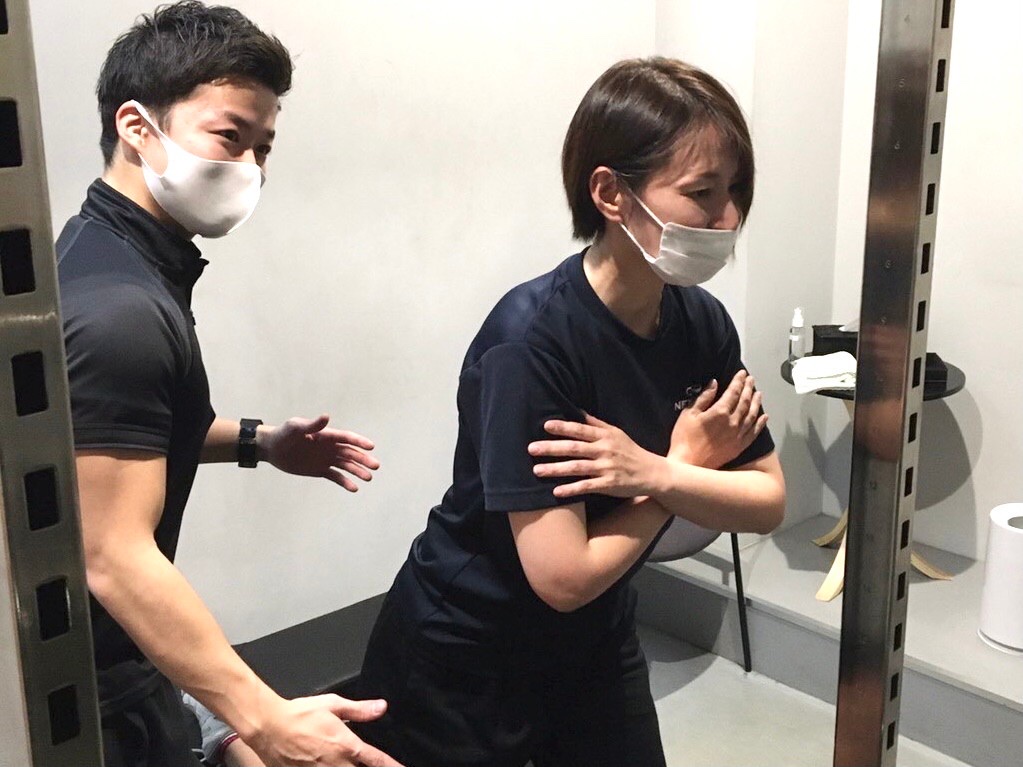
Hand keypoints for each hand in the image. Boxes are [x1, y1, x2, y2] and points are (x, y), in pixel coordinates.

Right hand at [248, 694, 402, 766]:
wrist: (269, 726)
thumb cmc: (299, 714)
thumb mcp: (333, 705)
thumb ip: (359, 710)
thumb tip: (381, 707)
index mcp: (347, 745)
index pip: (377, 760)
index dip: (392, 766)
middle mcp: (337, 764)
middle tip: (374, 764)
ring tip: (352, 764)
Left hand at [261, 414, 379, 491]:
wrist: (272, 449)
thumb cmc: (283, 434)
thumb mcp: (295, 428)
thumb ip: (312, 425)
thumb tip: (326, 417)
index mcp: (326, 435)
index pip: (346, 438)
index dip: (359, 442)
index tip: (371, 447)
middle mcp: (329, 447)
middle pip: (351, 453)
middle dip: (363, 459)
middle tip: (376, 466)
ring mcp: (326, 459)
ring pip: (346, 465)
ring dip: (358, 471)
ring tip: (369, 478)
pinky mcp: (320, 470)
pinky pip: (336, 477)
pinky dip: (345, 482)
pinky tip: (354, 488)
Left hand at [528, 413, 665, 499]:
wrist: (652, 473)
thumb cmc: (631, 451)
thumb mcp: (616, 434)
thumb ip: (596, 424)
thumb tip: (578, 411)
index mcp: (605, 437)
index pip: (581, 430)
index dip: (563, 427)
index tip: (546, 426)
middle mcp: (604, 451)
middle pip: (574, 448)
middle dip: (551, 448)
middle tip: (531, 449)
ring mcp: (606, 469)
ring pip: (577, 468)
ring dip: (555, 469)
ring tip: (537, 470)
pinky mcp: (608, 485)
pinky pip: (586, 487)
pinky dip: (571, 489)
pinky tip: (556, 492)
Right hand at [670, 371, 766, 468]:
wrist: (689, 465)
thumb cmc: (684, 438)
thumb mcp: (689, 414)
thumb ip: (703, 398)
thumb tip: (714, 383)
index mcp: (720, 412)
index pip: (733, 392)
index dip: (738, 381)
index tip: (742, 373)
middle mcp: (733, 422)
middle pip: (744, 401)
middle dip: (748, 389)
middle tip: (751, 380)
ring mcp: (738, 435)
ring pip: (752, 415)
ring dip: (756, 402)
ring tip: (759, 393)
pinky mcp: (739, 447)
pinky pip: (754, 432)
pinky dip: (760, 423)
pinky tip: (764, 416)